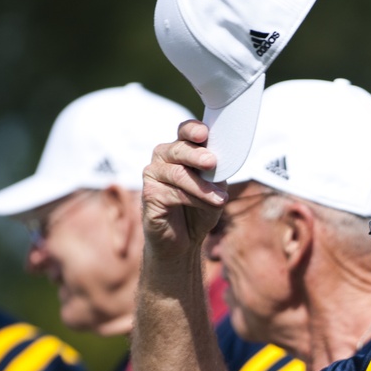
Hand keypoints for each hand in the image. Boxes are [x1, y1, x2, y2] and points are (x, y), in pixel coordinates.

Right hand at [141, 119, 228, 259]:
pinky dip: (195, 200)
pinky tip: (209, 206)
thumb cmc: (200, 210)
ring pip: (178, 174)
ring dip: (201, 187)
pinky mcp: (149, 194)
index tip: (204, 133)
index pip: (184, 132)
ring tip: (220, 199)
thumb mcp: (215, 189)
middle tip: (211, 163)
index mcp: (181, 150)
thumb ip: (216, 175)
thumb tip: (219, 165)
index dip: (192, 129)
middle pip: (179, 149)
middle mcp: (163, 158)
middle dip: (196, 155)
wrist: (184, 241)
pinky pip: (173, 193)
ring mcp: (153, 175)